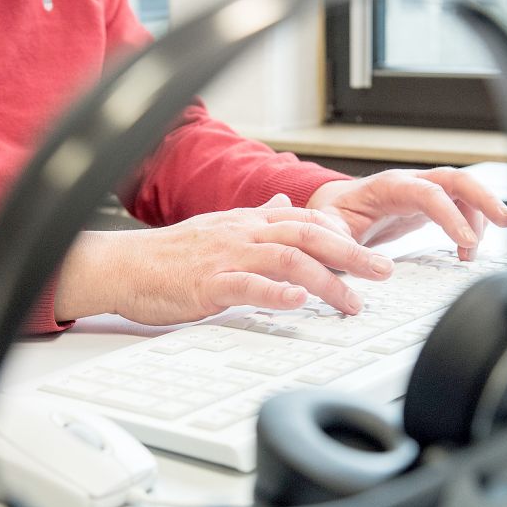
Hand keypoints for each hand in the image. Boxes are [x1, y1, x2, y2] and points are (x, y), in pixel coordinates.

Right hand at [53, 195, 393, 323]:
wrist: (123, 266)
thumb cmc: (170, 254)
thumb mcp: (219, 227)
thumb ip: (256, 217)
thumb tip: (283, 203)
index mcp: (248, 221)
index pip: (305, 220)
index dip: (343, 234)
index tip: (370, 253)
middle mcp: (243, 233)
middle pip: (308, 235)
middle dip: (351, 254)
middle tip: (382, 272)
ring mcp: (227, 257)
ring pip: (287, 259)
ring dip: (325, 281)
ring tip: (350, 303)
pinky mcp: (208, 284)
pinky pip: (248, 285)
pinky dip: (276, 293)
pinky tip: (298, 302)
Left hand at [305, 167, 506, 260]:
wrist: (330, 208)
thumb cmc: (330, 216)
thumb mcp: (328, 231)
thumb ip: (345, 245)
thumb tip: (375, 268)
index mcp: (389, 186)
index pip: (429, 193)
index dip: (450, 215)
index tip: (466, 241)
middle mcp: (410, 184)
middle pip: (457, 180)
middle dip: (485, 199)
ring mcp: (421, 192)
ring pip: (463, 193)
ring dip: (480, 217)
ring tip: (474, 252)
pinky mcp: (427, 206)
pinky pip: (458, 208)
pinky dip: (470, 227)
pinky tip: (466, 251)